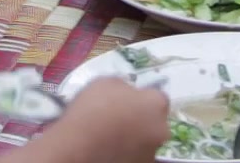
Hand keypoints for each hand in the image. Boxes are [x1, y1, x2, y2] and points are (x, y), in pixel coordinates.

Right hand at [45, 79, 170, 162]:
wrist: (78, 146)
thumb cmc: (93, 109)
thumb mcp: (106, 83)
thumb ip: (124, 88)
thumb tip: (127, 94)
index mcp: (157, 104)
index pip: (158, 98)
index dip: (142, 99)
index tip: (127, 101)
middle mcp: (161, 129)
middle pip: (155, 121)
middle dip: (142, 119)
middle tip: (120, 119)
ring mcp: (152, 151)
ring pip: (146, 141)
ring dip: (135, 137)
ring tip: (111, 137)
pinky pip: (136, 156)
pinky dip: (127, 153)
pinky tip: (110, 150)